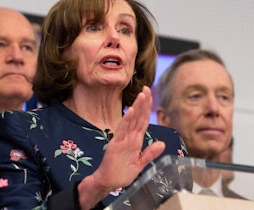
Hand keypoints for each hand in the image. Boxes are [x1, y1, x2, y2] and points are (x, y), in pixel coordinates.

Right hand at [78, 86, 164, 208]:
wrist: (107, 182)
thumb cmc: (121, 174)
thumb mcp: (140, 164)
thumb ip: (150, 153)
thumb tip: (162, 143)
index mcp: (136, 141)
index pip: (143, 122)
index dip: (147, 109)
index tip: (150, 96)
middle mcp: (129, 137)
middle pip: (139, 117)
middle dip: (143, 103)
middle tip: (146, 87)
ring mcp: (122, 140)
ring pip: (132, 121)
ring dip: (137, 107)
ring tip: (142, 95)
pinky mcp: (116, 144)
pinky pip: (122, 130)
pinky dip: (127, 120)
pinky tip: (131, 111)